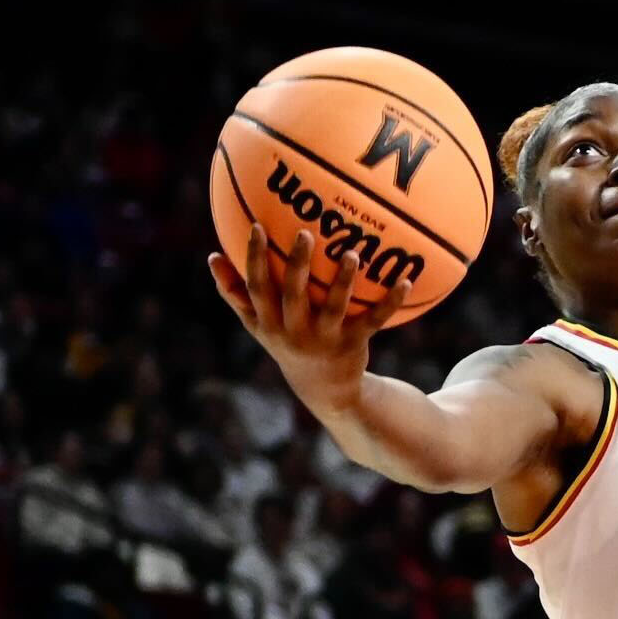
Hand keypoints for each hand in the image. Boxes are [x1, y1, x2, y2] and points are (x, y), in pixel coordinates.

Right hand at [208, 224, 410, 414]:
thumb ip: (236, 294)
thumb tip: (212, 257)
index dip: (255, 259)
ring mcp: (325, 340)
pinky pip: (373, 320)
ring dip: (343, 281)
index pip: (257, 288)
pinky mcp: (353, 345)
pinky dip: (390, 302)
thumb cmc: (287, 343)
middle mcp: (294, 332)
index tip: (257, 228)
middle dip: (297, 265)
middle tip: (305, 233)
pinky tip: (405, 281)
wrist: (324, 391)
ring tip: (352, 254)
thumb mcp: (258, 325)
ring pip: (334, 308)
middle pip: (293, 296)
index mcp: (268, 323)